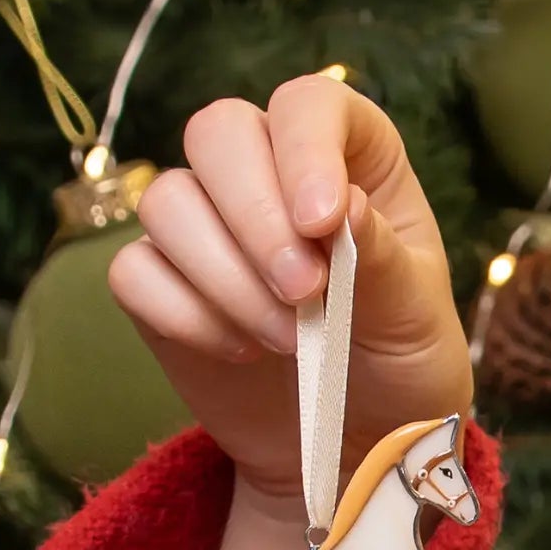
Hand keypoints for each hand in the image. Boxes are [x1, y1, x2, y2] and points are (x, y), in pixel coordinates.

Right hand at [107, 76, 471, 549]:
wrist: (357, 444)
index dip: (306, 149)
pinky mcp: (161, 284)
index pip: (309, 104)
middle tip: (303, 293)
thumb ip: (380, 260)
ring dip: (224, 277)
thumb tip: (340, 205)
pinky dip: (184, 315)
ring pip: (167, 201)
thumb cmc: (401, 364)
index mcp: (351, 157)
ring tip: (287, 340)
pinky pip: (135, 271)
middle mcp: (270, 173)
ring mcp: (208, 226)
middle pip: (218, 133)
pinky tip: (238, 352)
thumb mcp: (416, 318)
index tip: (323, 222)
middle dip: (254, 216)